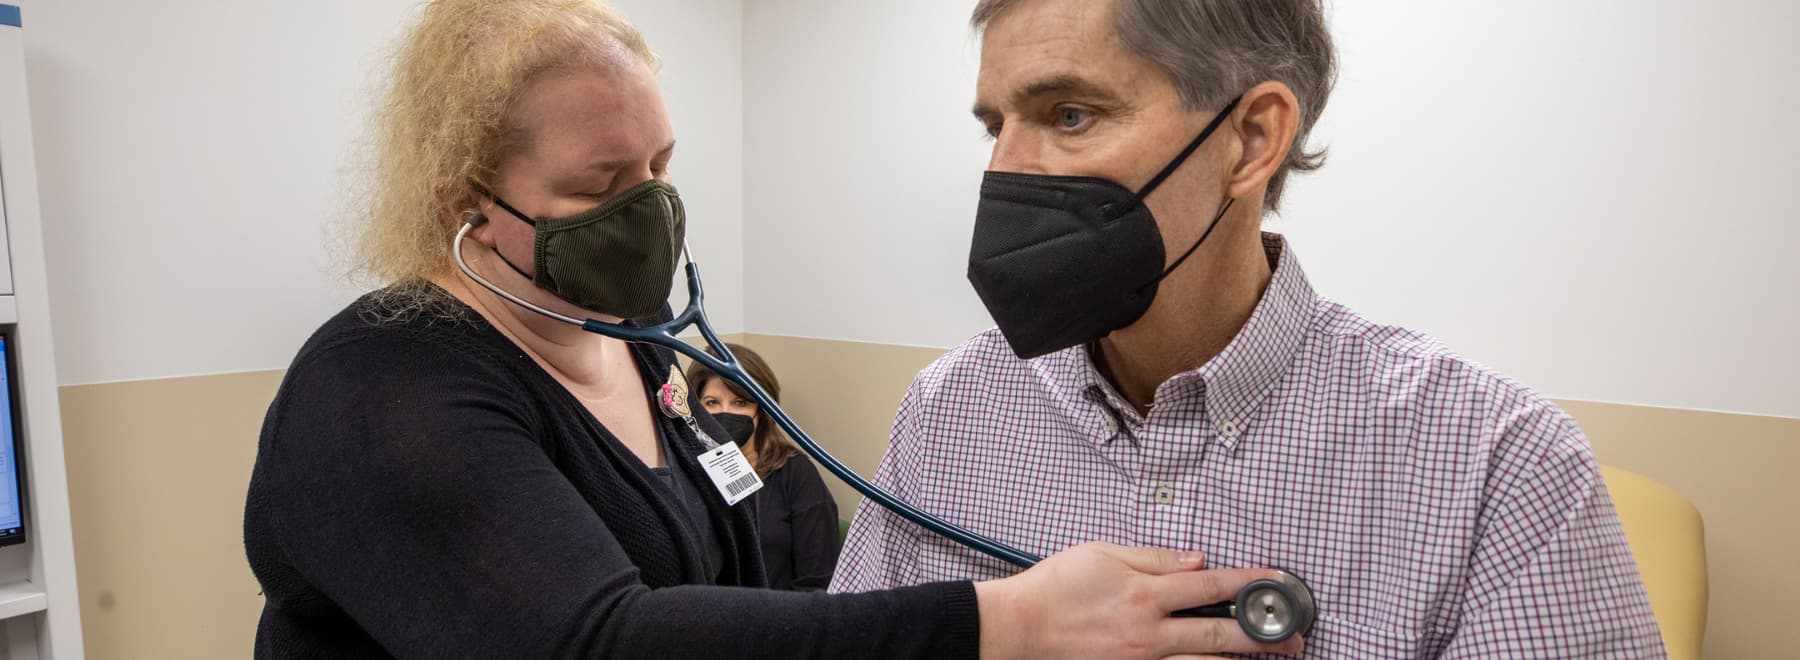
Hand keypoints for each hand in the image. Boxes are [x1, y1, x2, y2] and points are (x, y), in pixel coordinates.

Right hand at [974, 542, 1303, 659]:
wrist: (1017, 628)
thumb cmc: (1054, 588)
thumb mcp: (1103, 553)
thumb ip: (1155, 558)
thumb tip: (1197, 561)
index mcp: (1145, 595)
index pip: (1212, 585)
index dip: (1251, 584)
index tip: (1277, 584)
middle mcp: (1149, 632)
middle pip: (1221, 633)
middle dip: (1264, 634)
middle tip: (1294, 636)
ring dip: (1239, 658)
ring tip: (1269, 656)